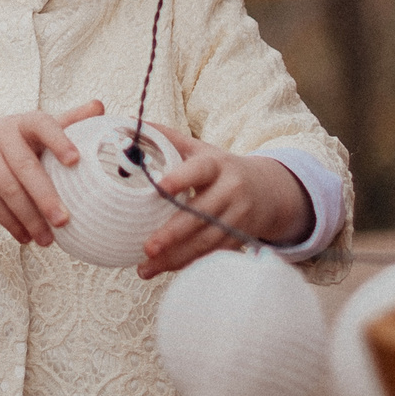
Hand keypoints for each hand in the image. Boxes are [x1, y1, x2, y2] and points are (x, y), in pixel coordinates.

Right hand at [0, 99, 105, 245]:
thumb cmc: (17, 142)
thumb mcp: (38, 129)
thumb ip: (69, 121)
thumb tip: (100, 105)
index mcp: (25, 122)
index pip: (42, 125)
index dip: (58, 141)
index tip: (75, 161)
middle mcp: (2, 135)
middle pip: (24, 167)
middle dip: (44, 196)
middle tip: (64, 220)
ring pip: (7, 190)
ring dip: (28, 218)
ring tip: (48, 240)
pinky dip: (10, 223)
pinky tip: (26, 237)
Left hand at [135, 121, 312, 278]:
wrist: (266, 191)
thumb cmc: (219, 167)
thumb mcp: (199, 149)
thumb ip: (166, 138)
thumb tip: (128, 125)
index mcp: (217, 165)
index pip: (199, 170)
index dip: (181, 178)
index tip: (160, 187)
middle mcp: (231, 191)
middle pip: (201, 215)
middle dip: (173, 233)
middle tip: (147, 247)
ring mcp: (237, 218)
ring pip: (206, 242)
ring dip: (175, 258)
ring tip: (144, 269)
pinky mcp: (239, 239)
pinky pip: (211, 255)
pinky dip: (187, 264)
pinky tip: (163, 270)